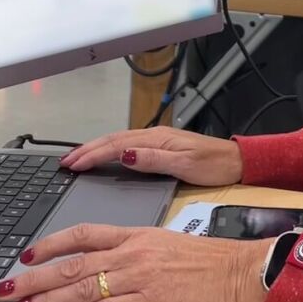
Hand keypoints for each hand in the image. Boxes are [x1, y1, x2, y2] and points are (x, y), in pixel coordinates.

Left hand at [0, 224, 270, 301]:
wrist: (235, 271)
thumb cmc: (202, 257)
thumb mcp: (162, 239)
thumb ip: (128, 246)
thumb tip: (94, 258)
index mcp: (134, 234)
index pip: (82, 234)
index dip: (50, 244)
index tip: (26, 255)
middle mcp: (131, 253)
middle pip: (72, 264)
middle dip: (34, 278)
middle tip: (7, 288)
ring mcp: (139, 278)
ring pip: (83, 287)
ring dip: (48, 298)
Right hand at [60, 126, 242, 185]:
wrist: (237, 161)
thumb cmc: (215, 165)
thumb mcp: (185, 165)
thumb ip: (154, 159)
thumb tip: (125, 154)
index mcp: (157, 139)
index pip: (117, 145)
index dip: (92, 154)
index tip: (73, 164)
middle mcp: (154, 136)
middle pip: (113, 140)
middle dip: (87, 150)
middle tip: (65, 162)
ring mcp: (157, 140)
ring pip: (118, 142)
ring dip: (96, 149)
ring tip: (76, 159)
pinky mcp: (161, 147)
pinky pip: (127, 146)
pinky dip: (110, 151)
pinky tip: (104, 157)